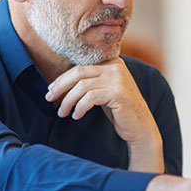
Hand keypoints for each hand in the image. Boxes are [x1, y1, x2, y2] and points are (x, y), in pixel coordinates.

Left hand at [45, 57, 162, 171]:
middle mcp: (116, 67)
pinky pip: (90, 98)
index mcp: (112, 62)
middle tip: (48, 98)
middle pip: (78, 72)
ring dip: (67, 100)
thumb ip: (90, 81)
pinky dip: (80, 107)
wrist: (141, 128)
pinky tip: (76, 116)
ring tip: (62, 113)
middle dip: (60, 86)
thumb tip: (60, 81)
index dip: (62, 78)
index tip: (51, 90)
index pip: (80, 66)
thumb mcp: (104, 90)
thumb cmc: (119, 110)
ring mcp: (118, 79)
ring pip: (82, 86)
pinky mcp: (118, 94)